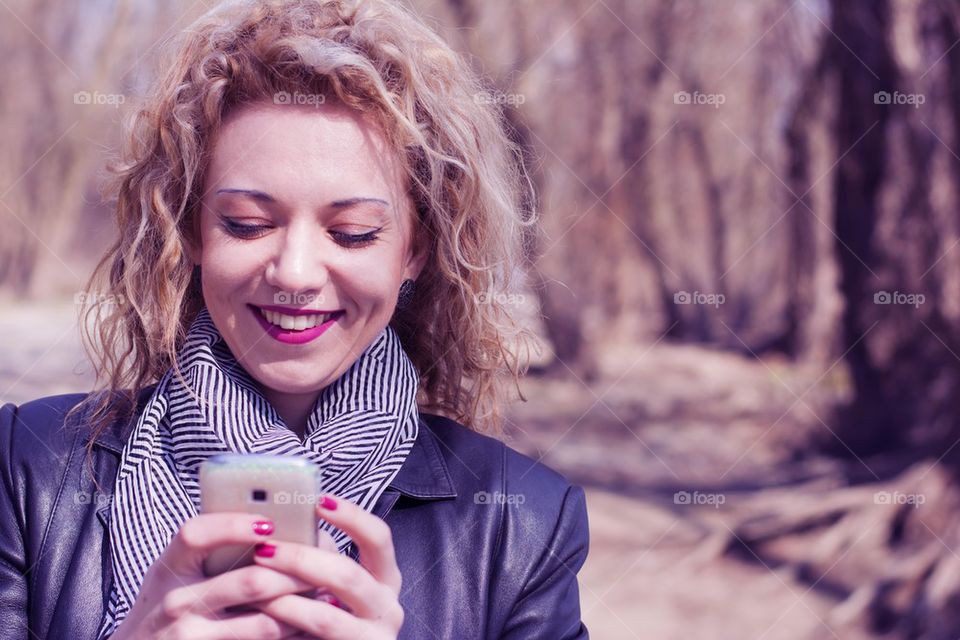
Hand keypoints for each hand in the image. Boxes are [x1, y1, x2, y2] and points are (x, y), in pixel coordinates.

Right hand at [111, 512, 315, 639]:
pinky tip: (306, 625)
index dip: (235, 525)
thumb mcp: (175, 574)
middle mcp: (176, 602)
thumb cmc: (168, 607)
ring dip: (301, 607)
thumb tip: (274, 524)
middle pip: (250, 582)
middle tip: (323, 562)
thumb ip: (210, 551)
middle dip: (296, 572)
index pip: (196, 534)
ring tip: (324, 594)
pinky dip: (290, 635)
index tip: (270, 522)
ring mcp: (190, 636)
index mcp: (170, 567)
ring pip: (264, 621)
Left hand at [248, 494, 404, 639]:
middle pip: (348, 576)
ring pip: (326, 617)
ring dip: (284, 601)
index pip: (378, 538)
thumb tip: (280, 524)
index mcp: (386, 578)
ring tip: (254, 590)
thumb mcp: (335, 584)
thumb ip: (321, 559)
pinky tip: (261, 618)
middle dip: (302, 561)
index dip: (352, 517)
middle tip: (266, 549)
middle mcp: (388, 608)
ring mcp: (373, 638)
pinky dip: (285, 629)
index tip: (319, 501)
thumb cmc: (330, 614)